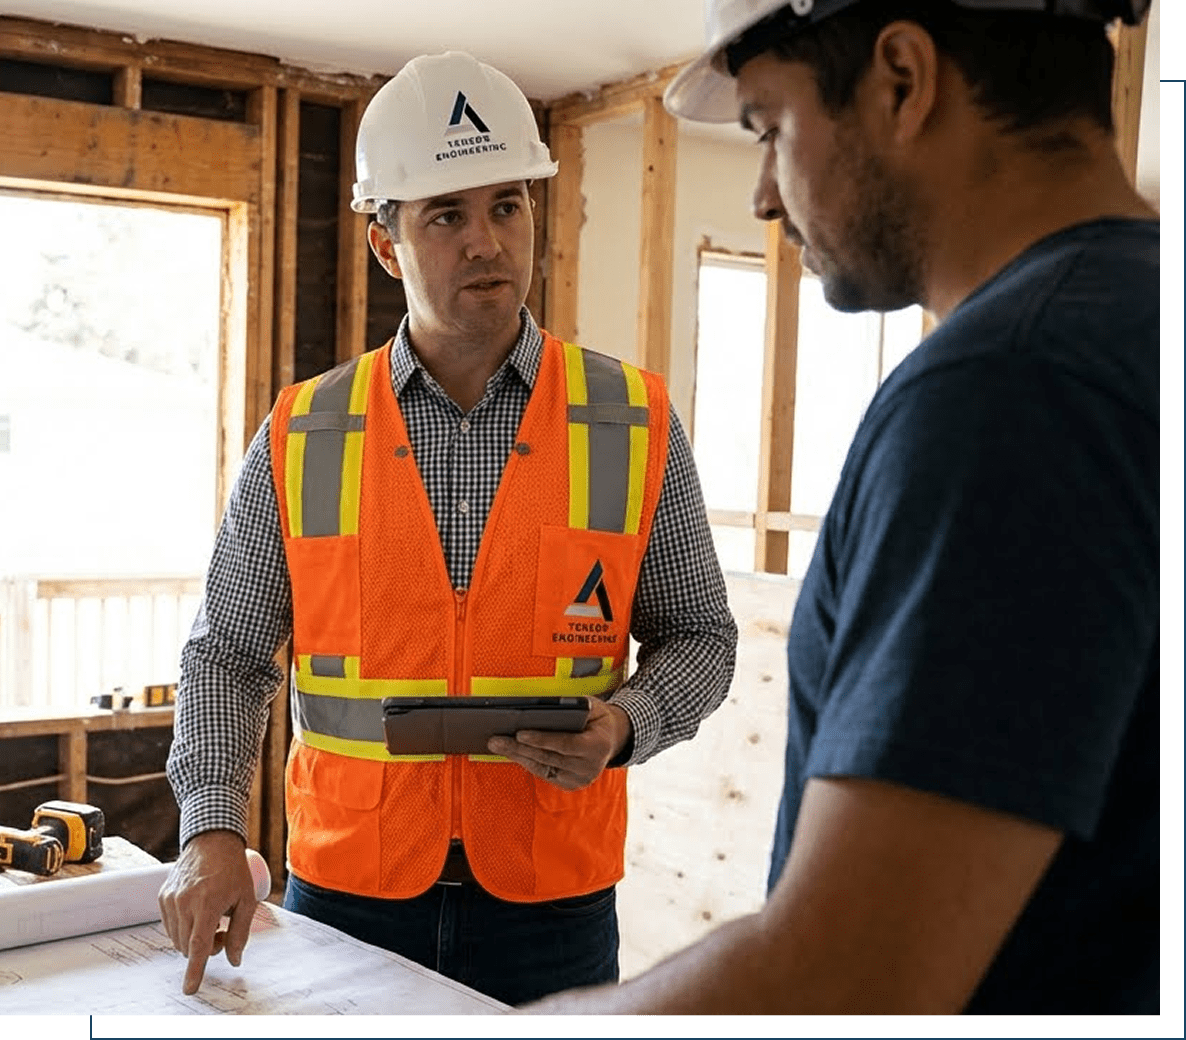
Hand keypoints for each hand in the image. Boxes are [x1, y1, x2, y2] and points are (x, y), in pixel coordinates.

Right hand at [158, 829, 258, 994]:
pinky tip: (198, 912)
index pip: (199, 944)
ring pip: (178, 939)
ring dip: (194, 939)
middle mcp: (185, 902)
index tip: (190, 988)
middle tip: (223, 929)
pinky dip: (184, 928)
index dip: (195, 969)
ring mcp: (170, 899)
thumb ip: (240, 932)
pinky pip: (170, 926)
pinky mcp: (162, 896)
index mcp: (208, 902)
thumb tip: (234, 961)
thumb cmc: (234, 870)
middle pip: (189, 946)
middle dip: (206, 947)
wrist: (212, 841)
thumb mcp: (246, 899)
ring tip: (212, 917)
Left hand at [486, 696, 631, 789]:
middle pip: (549, 757)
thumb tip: (547, 706)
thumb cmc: (597, 718)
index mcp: (598, 745)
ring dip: (518, 756)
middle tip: (496, 740)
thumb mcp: (593, 706)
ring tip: (497, 745)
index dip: (542, 739)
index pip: (566, 744)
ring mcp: (581, 779)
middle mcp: (590, 767)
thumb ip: (576, 706)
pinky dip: (527, 762)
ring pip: (543, 767)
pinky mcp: (571, 784)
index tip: (520, 733)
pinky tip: (512, 752)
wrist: (612, 739)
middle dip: (520, 748)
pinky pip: (544, 773)